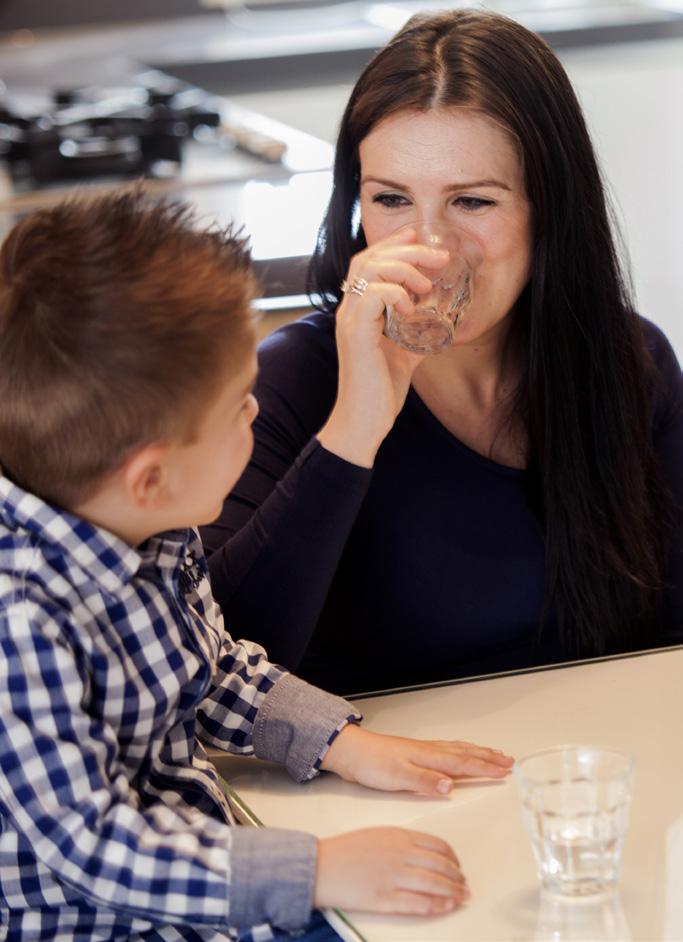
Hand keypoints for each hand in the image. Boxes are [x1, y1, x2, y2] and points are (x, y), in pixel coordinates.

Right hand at [314, 826, 467, 914]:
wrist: (322, 865)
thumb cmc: (347, 850)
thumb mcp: (378, 834)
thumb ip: (402, 841)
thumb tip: (425, 855)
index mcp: (399, 836)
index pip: (438, 845)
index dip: (453, 858)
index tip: (458, 866)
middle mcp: (401, 855)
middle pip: (441, 866)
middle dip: (458, 877)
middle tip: (464, 885)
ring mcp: (395, 877)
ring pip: (436, 885)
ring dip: (454, 893)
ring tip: (462, 898)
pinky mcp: (386, 899)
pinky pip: (420, 903)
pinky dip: (438, 906)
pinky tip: (447, 907)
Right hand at [317, 227, 448, 467]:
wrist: (362, 423)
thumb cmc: (379, 393)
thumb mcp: (404, 355)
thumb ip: (416, 334)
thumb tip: (439, 322)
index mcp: (357, 311)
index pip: (367, 261)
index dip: (392, 243)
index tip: (418, 235)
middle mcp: (348, 310)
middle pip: (368, 257)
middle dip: (406, 249)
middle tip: (438, 256)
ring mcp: (349, 321)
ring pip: (369, 269)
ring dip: (403, 267)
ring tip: (427, 282)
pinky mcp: (355, 334)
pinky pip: (373, 295)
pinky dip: (396, 293)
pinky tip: (411, 306)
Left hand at [320, 725, 513, 795]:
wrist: (351, 751)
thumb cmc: (372, 764)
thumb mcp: (397, 777)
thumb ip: (425, 781)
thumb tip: (450, 786)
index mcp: (429, 757)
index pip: (464, 763)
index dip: (486, 768)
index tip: (506, 770)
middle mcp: (429, 751)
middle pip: (466, 754)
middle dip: (489, 758)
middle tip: (510, 760)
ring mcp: (423, 750)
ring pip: (458, 750)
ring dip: (478, 752)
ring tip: (493, 753)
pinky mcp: (415, 753)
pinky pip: (447, 749)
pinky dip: (461, 750)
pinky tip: (460, 752)